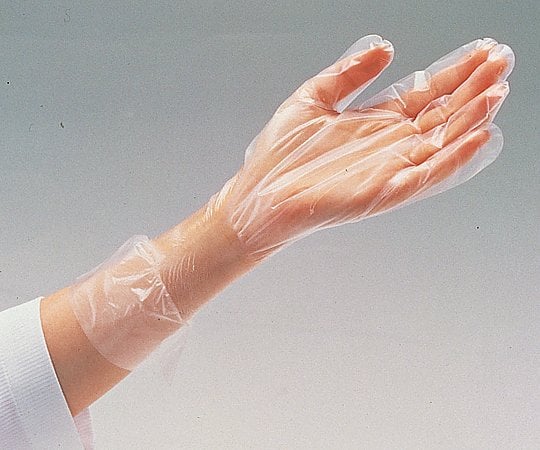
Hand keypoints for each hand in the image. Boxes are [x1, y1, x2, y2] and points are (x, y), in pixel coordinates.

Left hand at [217, 36, 513, 256]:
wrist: (260, 194)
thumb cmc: (280, 154)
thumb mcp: (312, 97)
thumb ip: (348, 73)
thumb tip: (385, 47)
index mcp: (375, 122)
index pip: (425, 93)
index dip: (454, 73)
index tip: (482, 52)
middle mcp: (389, 144)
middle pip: (441, 114)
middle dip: (472, 89)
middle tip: (501, 63)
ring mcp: (389, 169)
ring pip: (441, 142)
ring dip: (470, 118)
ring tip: (496, 91)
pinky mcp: (384, 193)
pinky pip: (427, 176)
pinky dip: (454, 158)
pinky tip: (478, 136)